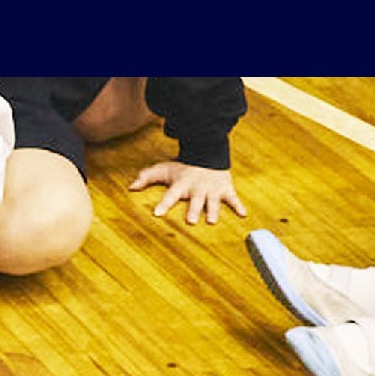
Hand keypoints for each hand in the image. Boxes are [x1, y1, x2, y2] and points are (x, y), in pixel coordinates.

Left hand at [131, 160, 245, 223]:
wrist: (208, 154)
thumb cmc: (183, 168)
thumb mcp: (164, 169)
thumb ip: (147, 177)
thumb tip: (131, 187)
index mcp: (182, 184)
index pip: (171, 195)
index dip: (164, 204)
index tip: (157, 214)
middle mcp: (198, 188)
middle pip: (195, 201)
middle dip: (193, 210)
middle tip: (191, 221)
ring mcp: (213, 189)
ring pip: (213, 201)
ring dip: (213, 210)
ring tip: (212, 221)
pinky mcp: (225, 189)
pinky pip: (233, 198)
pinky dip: (238, 206)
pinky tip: (243, 215)